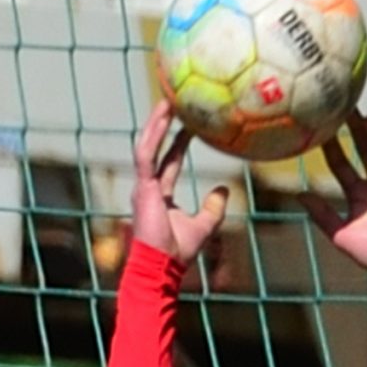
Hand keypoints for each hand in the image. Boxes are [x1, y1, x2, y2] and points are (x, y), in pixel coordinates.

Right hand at [130, 98, 230, 268]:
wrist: (161, 266)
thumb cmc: (177, 253)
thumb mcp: (204, 226)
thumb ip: (213, 208)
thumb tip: (224, 189)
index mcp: (159, 196)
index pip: (168, 163)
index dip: (177, 143)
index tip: (190, 125)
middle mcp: (148, 188)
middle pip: (154, 149)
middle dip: (162, 125)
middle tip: (174, 101)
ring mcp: (143, 187)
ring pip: (147, 146)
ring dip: (156, 123)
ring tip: (167, 100)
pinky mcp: (142, 187)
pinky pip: (147, 154)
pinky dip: (154, 135)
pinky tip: (163, 117)